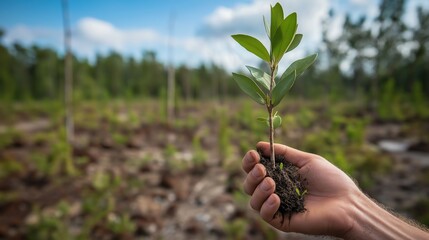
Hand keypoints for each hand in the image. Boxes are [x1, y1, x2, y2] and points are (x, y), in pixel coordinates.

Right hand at [242, 142, 358, 236]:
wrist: (347, 203)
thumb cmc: (331, 180)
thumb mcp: (306, 160)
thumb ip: (284, 153)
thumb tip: (261, 144)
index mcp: (279, 177)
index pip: (255, 170)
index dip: (250, 162)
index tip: (253, 154)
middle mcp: (275, 192)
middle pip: (250, 185)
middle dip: (252, 175)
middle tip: (261, 169)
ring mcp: (278, 207)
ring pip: (254, 201)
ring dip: (258, 189)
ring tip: (271, 183)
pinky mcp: (283, 221)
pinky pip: (266, 215)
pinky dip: (267, 205)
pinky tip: (276, 198)